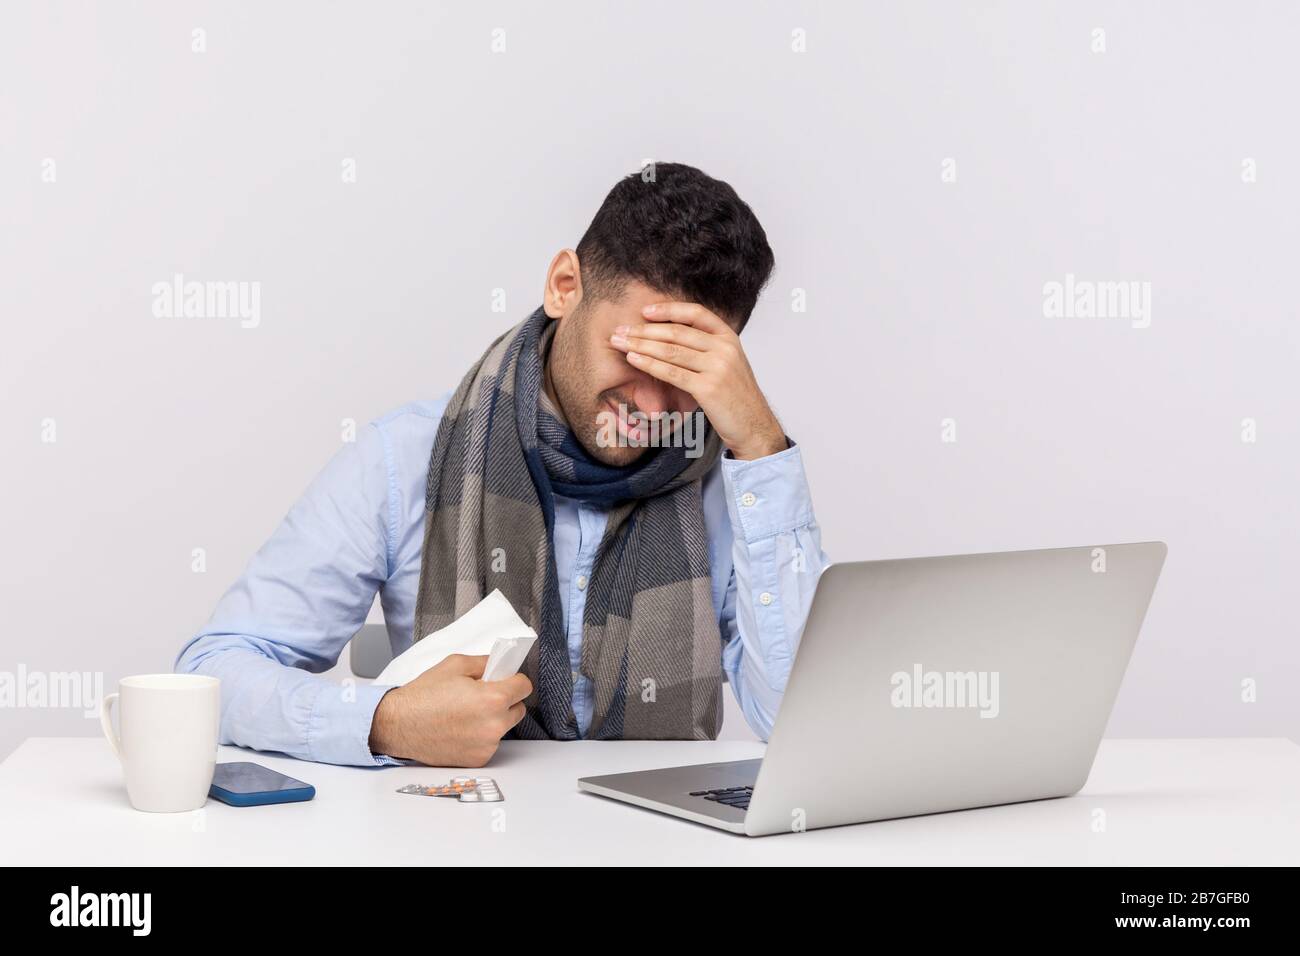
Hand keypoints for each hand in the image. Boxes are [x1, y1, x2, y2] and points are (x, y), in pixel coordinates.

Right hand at [369, 653, 531, 766]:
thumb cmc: (423, 695)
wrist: (398, 725)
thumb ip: (485, 663)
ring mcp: (487, 745)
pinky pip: (490, 743)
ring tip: (467, 715)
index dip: (514, 680)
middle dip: (505, 701)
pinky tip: (461, 730)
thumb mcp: (455, 665)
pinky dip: (481, 737)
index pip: (524, 687)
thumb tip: (500, 666)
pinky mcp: (478, 759)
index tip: (505, 680)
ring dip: (494, 720)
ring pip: (504, 727)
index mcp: (493, 698)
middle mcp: (494, 725)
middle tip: (482, 697)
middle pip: (518, 709)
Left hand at [609, 302, 787, 460]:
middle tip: (620, 330)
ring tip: (619, 342)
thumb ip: (706, 348)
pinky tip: (633, 360)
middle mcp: (725, 348)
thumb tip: (670, 337)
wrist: (754, 426)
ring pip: (671, 350)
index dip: (668, 310)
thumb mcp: (728, 364)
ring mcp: (718, 367)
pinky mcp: (708, 388)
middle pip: (677, 332)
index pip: (696, 313)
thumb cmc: (736, 398)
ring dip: (640, 345)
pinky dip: (649, 364)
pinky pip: (671, 372)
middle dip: (644, 330)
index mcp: (730, 338)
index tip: (645, 312)